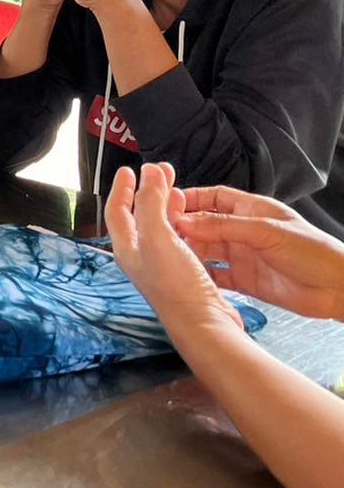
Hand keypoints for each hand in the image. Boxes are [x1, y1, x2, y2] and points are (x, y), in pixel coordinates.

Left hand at [106, 163, 243, 330]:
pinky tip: (194, 220)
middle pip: (140, 215)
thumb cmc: (176, 286)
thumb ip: (150, 203)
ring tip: (177, 190)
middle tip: (162, 172)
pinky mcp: (184, 272)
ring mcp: (163, 265)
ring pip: (161, 226)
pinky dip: (184, 224)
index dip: (121, 188)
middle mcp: (142, 256)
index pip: (116, 211)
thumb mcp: (158, 237)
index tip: (128, 170)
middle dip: (149, 191)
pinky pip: (180, 240)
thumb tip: (148, 172)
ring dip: (167, 205)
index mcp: (128, 248)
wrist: (203, 323)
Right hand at [174, 185, 343, 320]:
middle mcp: (244, 231)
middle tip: (161, 233)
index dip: (189, 199)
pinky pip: (217, 275)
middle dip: (183, 227)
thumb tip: (186, 220)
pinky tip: (189, 276)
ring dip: (190, 251)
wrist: (338, 290)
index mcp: (251, 210)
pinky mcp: (246, 280)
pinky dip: (202, 275)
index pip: (212, 198)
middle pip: (204, 225)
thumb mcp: (265, 231)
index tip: (165, 205)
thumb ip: (224, 225)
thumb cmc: (314, 252)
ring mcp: (244, 256)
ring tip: (170, 255)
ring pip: (207, 250)